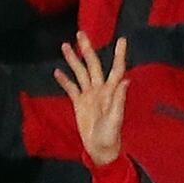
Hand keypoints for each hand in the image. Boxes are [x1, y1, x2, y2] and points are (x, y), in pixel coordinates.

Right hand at [56, 31, 130, 169]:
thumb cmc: (111, 135)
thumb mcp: (116, 119)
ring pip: (80, 73)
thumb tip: (126, 79)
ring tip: (64, 46)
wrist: (100, 148)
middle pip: (93, 65)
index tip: (121, 39)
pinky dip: (64, 80)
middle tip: (81, 34)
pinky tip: (57, 71)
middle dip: (87, 49)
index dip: (119, 54)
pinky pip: (71, 88)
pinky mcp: (79, 103)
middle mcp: (100, 89)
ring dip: (73, 60)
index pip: (116, 68)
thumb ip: (120, 99)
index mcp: (111, 91)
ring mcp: (89, 95)